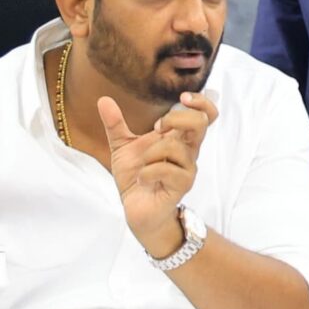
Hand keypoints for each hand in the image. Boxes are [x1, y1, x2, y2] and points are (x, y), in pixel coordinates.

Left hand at [96, 92, 215, 254]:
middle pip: (201, 123)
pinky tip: (142, 180)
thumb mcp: (122, 147)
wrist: (136, 210)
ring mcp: (187, 169)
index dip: (201, 102)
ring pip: (174, 147)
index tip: (181, 98)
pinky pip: (165, 170)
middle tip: (157, 128)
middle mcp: (188, 152)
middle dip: (176, 118)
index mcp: (178, 139)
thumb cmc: (136, 178)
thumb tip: (103, 99)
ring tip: (142, 167)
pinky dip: (146, 173)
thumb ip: (116, 124)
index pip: (205, 115)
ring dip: (150, 154)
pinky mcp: (181, 186)